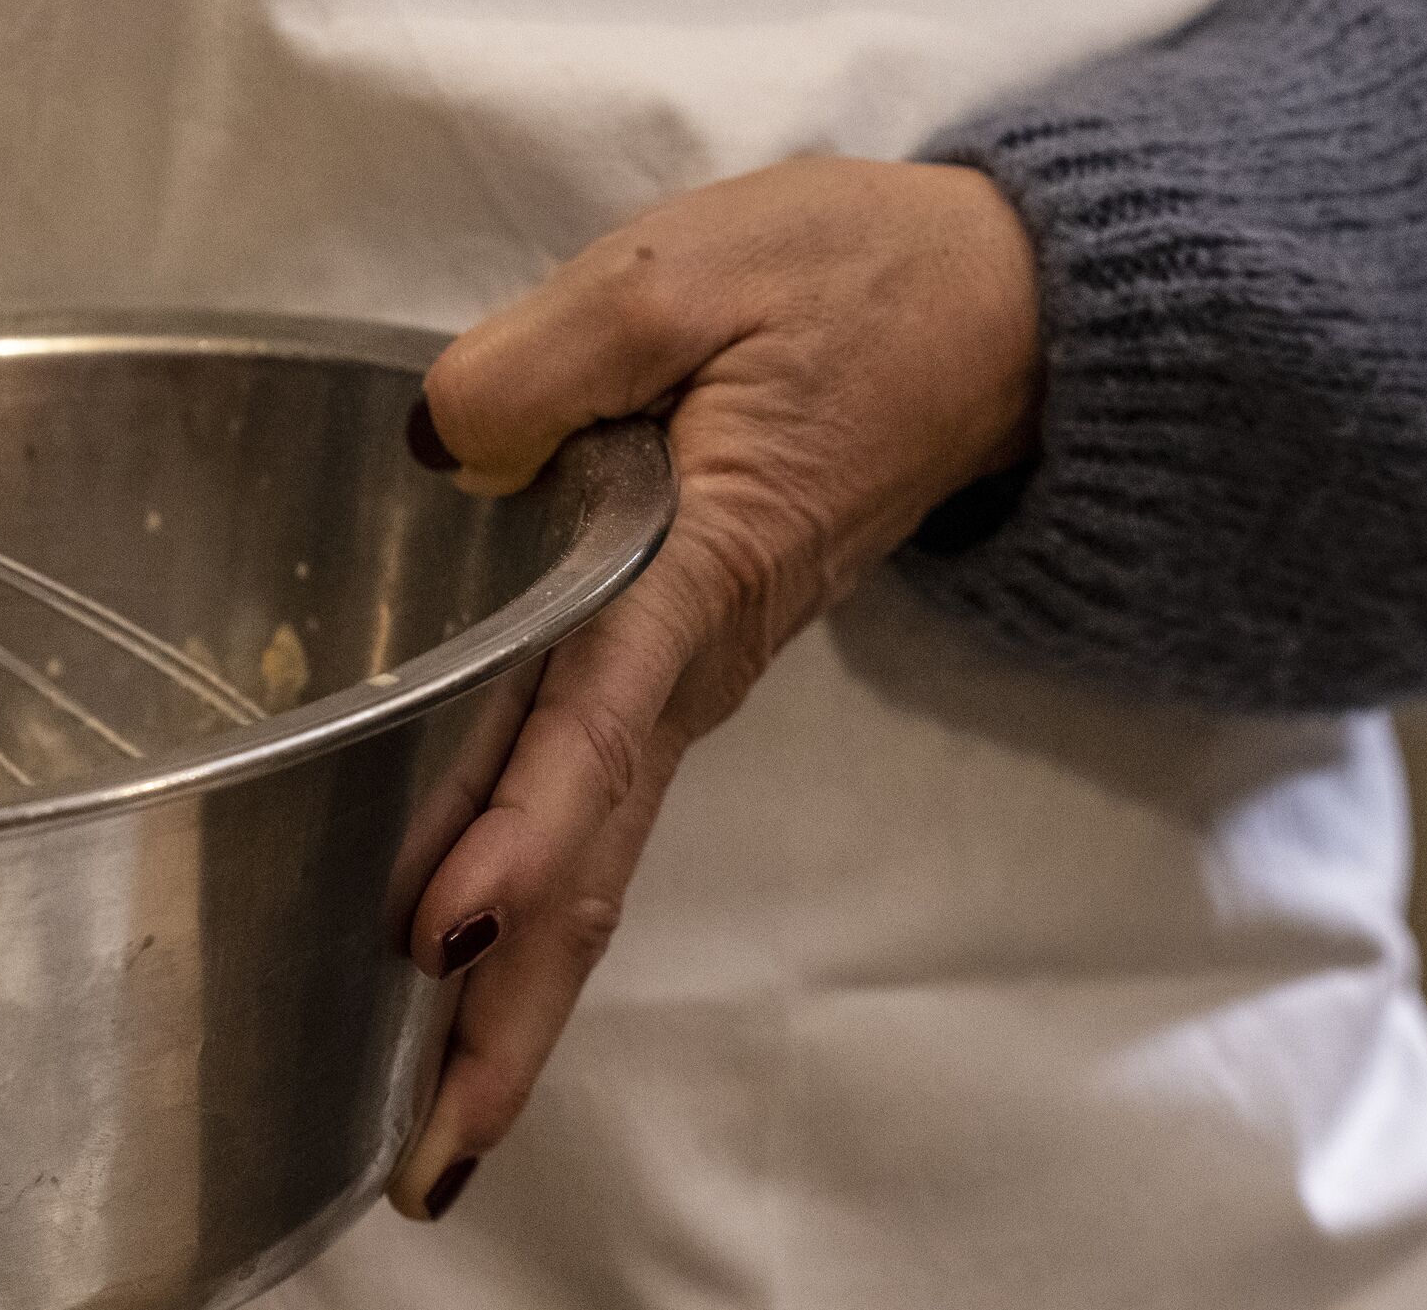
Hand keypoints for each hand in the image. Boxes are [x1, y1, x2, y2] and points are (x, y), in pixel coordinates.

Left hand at [389, 157, 1041, 1219]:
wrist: (1001, 313)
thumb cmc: (850, 282)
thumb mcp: (694, 271)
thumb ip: (553, 352)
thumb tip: (443, 440)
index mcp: (701, 561)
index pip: (594, 718)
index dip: (517, 826)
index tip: (441, 928)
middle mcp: (699, 652)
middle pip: (596, 853)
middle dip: (514, 1007)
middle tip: (425, 1155)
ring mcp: (698, 672)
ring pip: (600, 853)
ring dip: (520, 990)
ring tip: (431, 1127)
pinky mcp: (685, 660)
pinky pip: (606, 803)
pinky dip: (546, 904)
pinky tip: (478, 969)